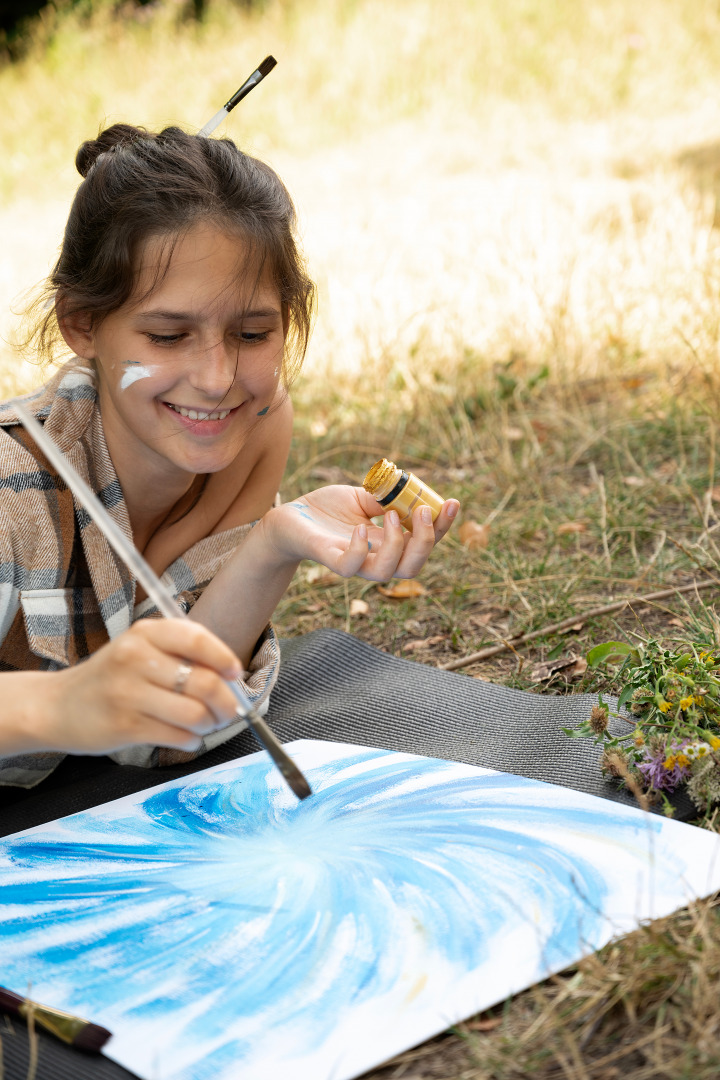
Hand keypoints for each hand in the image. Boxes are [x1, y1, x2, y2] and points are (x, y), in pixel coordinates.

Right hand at [37, 619, 242, 754]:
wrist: (57, 706)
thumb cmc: (111, 678)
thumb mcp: (139, 651)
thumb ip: (179, 656)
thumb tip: (231, 678)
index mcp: (145, 633)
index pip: (197, 639)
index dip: (225, 658)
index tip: (235, 674)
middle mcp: (136, 658)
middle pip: (204, 682)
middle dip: (227, 703)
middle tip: (228, 712)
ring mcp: (128, 693)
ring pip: (195, 714)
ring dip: (210, 725)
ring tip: (204, 725)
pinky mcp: (125, 726)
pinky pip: (178, 736)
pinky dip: (192, 740)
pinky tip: (186, 737)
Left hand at [264, 485, 459, 580]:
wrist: (288, 518)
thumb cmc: (325, 510)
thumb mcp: (361, 496)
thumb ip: (384, 496)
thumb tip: (409, 489)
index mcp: (387, 543)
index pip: (423, 543)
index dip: (442, 527)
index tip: (454, 503)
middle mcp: (374, 557)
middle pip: (413, 566)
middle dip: (428, 541)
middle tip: (425, 511)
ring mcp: (352, 561)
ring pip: (386, 574)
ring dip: (397, 545)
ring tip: (392, 516)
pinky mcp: (329, 559)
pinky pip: (350, 567)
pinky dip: (359, 550)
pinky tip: (360, 529)